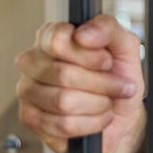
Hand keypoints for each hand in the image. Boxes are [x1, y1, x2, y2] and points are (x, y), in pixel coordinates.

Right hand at [15, 14, 145, 152]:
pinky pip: (62, 124)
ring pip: (63, 101)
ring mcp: (28, 90)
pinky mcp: (31, 118)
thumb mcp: (124, 46)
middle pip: (63, 74)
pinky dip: (89, 124)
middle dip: (100, 84)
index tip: (107, 61)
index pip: (57, 40)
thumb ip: (107, 28)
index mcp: (50, 37)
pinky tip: (96, 118)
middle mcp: (33, 61)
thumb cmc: (118, 78)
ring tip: (106, 103)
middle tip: (117, 86)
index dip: (88, 55)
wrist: (122, 116)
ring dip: (97, 105)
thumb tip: (82, 34)